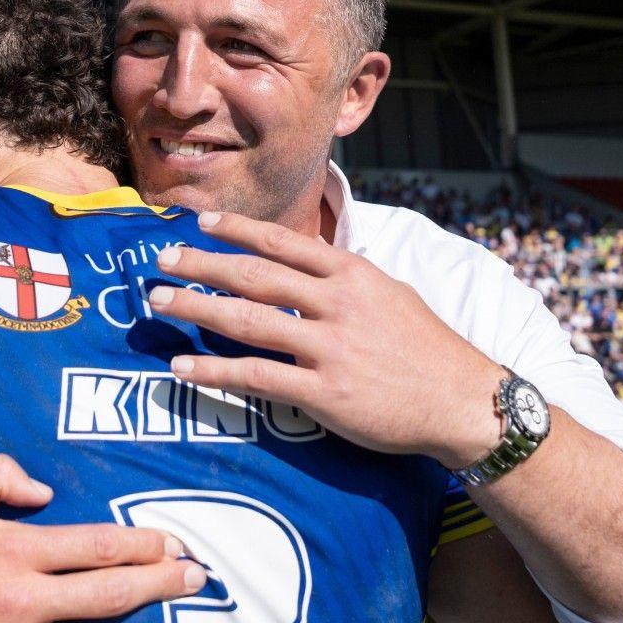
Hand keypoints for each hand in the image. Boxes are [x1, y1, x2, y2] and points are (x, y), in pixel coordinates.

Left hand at [151, 211, 505, 467]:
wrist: (464, 401)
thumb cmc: (427, 349)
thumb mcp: (391, 295)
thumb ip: (345, 281)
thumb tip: (307, 268)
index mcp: (352, 274)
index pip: (283, 242)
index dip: (237, 230)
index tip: (200, 221)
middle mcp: (336, 303)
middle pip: (254, 275)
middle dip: (201, 264)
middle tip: (161, 259)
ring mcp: (329, 348)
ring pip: (246, 319)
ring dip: (195, 307)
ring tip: (158, 301)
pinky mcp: (324, 392)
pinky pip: (255, 376)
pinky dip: (213, 369)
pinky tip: (183, 366)